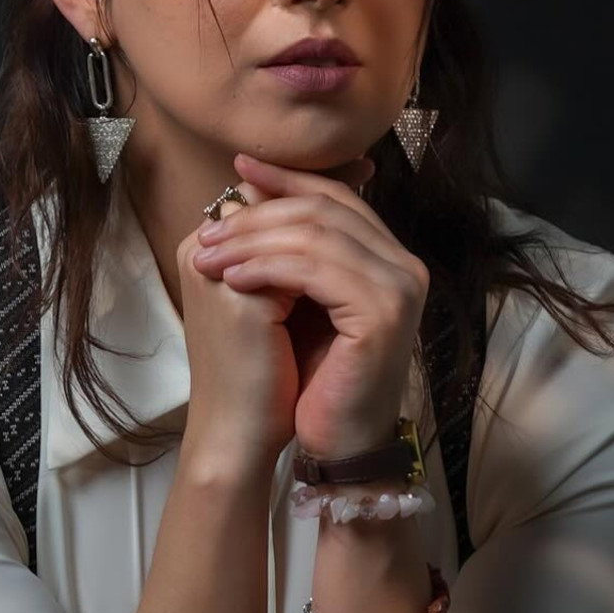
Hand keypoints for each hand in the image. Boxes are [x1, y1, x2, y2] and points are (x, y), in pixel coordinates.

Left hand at [191, 151, 429, 460]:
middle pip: (324, 209)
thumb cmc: (314, 380)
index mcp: (389, 257)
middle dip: (259, 212)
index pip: (336, 197)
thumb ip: (292, 252)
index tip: (239, 168)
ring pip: (317, 234)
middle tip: (208, 229)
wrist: (337, 444)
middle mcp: (405, 266)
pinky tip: (233, 277)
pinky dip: (267, 267)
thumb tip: (246, 193)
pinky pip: (315, 270)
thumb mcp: (299, 302)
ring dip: (252, 239)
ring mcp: (400, 288)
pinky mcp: (383, 315)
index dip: (287, 178)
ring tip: (209, 254)